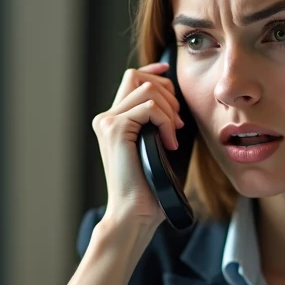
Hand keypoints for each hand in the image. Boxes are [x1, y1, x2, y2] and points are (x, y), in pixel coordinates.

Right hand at [92, 61, 186, 228]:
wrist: (134, 213)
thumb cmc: (150, 189)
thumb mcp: (158, 148)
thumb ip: (160, 123)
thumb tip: (177, 103)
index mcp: (114, 121)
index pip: (132, 79)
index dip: (153, 71)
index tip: (169, 71)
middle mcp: (107, 118)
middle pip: (139, 77)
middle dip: (167, 93)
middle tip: (177, 123)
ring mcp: (108, 122)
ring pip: (147, 89)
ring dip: (169, 109)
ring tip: (173, 135)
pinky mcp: (116, 129)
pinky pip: (150, 107)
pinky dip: (166, 121)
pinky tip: (169, 143)